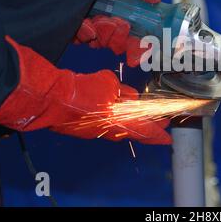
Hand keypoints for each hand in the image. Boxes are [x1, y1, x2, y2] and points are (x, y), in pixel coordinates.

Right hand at [0, 36, 170, 144]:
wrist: (52, 99)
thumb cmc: (82, 91)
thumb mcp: (108, 83)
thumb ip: (121, 91)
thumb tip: (126, 95)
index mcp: (120, 122)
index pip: (145, 131)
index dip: (157, 134)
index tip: (167, 138)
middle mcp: (110, 131)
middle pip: (133, 130)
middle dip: (146, 125)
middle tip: (159, 123)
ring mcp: (96, 133)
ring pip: (117, 126)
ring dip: (127, 119)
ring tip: (135, 110)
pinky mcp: (84, 130)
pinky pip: (104, 123)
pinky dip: (110, 116)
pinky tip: (110, 105)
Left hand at [74, 0, 158, 65]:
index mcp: (128, 24)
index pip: (136, 44)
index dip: (137, 51)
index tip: (136, 55)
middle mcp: (111, 31)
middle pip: (117, 46)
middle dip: (118, 39)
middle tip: (119, 24)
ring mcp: (94, 31)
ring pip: (99, 44)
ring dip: (102, 34)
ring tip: (100, 19)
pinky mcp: (77, 29)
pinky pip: (81, 39)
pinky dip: (84, 32)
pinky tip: (86, 23)